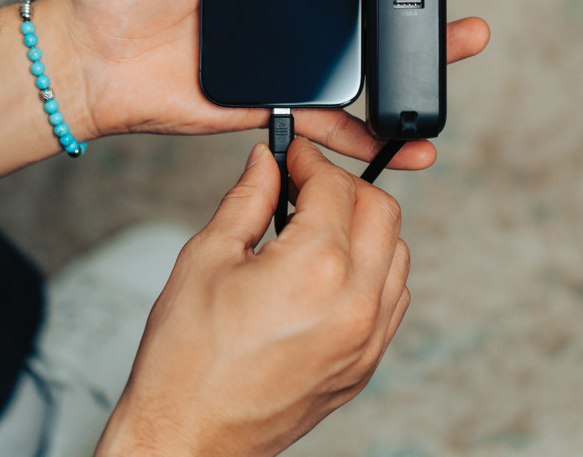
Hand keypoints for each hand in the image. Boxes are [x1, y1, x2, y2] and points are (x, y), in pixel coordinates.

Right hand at [94, 138, 409, 456]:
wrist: (186, 440)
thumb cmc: (185, 362)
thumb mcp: (206, 258)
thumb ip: (247, 199)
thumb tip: (266, 162)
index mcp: (315, 269)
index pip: (336, 185)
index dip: (309, 159)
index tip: (291, 153)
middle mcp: (355, 304)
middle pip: (382, 210)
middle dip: (344, 185)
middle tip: (304, 183)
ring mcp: (366, 340)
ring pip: (397, 253)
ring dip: (365, 226)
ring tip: (317, 224)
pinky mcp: (365, 365)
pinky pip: (393, 298)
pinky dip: (373, 270)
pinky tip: (332, 268)